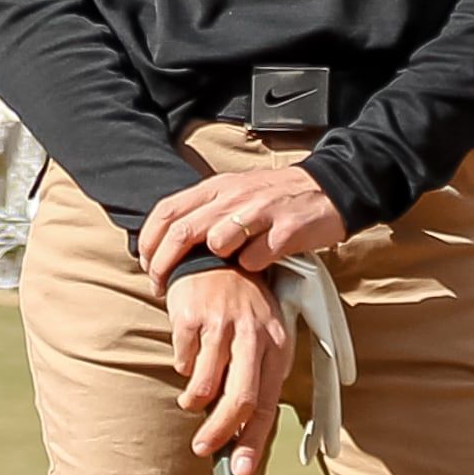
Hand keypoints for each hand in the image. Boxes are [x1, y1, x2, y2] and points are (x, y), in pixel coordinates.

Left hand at [136, 157, 346, 292]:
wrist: (328, 190)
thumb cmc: (274, 198)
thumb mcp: (234, 193)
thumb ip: (203, 210)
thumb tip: (166, 239)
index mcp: (217, 187)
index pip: (167, 210)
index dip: (149, 241)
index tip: (146, 266)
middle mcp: (233, 196)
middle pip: (183, 231)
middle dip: (164, 264)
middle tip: (159, 287)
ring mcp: (260, 212)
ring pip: (217, 243)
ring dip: (212, 266)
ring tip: (218, 278)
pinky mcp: (285, 231)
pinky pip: (254, 259)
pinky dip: (250, 269)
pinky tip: (258, 268)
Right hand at [166, 263, 296, 474]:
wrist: (216, 256)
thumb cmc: (242, 307)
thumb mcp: (261, 337)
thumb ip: (257, 379)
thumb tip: (242, 433)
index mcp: (276, 345)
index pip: (267, 403)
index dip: (253, 442)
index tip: (239, 471)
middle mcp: (254, 334)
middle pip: (240, 399)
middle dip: (220, 433)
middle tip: (202, 449)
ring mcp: (223, 324)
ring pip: (205, 384)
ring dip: (194, 401)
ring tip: (190, 400)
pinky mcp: (193, 316)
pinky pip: (184, 360)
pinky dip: (183, 366)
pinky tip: (188, 355)